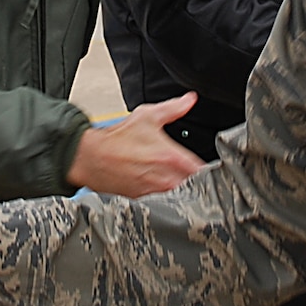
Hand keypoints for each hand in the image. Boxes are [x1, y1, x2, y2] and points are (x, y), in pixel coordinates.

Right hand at [65, 92, 203, 197]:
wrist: (90, 158)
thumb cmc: (116, 139)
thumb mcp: (147, 117)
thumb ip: (173, 108)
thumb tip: (189, 100)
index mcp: (171, 157)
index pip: (203, 170)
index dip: (211, 171)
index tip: (214, 169)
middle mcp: (165, 178)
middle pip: (196, 188)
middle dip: (200, 184)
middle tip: (200, 179)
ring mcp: (154, 192)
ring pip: (180, 198)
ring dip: (184, 193)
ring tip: (184, 187)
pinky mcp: (144, 201)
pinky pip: (163, 205)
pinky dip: (167, 201)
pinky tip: (165, 194)